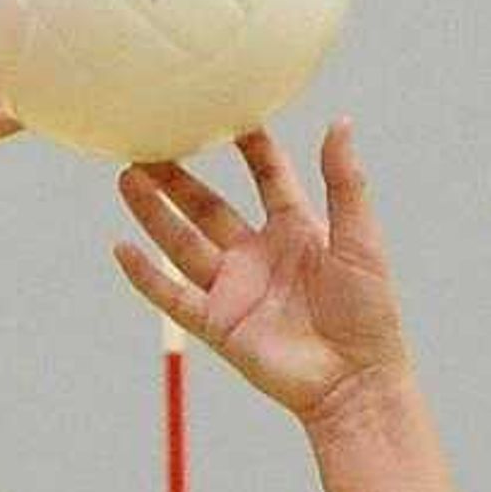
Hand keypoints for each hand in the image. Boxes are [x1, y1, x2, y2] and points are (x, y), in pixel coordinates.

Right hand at [114, 125, 410, 424]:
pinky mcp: (218, 324)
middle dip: (179, 178)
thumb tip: (340, 123)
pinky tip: (122, 249)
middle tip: (149, 144)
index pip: (266, 176)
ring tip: (127, 177)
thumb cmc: (368, 314)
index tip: (225, 110)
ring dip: (154, 213)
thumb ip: (345, 183)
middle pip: (209, 207)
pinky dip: (145, 275)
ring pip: (183, 244)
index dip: (248, 146)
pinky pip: (173, 295)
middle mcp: (258, 256)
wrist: (355, 381)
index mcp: (296, 230)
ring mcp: (234, 290)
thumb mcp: (360, 239)